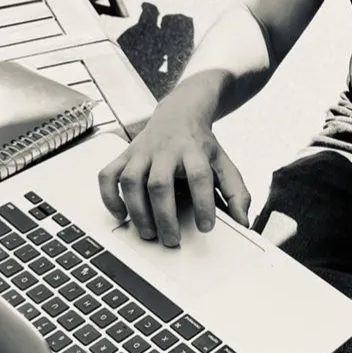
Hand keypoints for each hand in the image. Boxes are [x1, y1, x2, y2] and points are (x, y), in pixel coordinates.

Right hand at [98, 93, 250, 246]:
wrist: (180, 112)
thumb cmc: (200, 144)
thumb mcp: (223, 162)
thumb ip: (236, 191)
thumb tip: (242, 221)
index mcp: (194, 150)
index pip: (199, 176)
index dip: (203, 203)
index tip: (206, 227)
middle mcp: (166, 149)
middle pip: (160, 183)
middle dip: (165, 216)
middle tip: (172, 240)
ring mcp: (142, 151)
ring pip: (132, 180)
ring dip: (138, 211)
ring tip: (149, 233)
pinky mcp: (125, 154)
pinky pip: (108, 175)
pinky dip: (110, 197)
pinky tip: (121, 214)